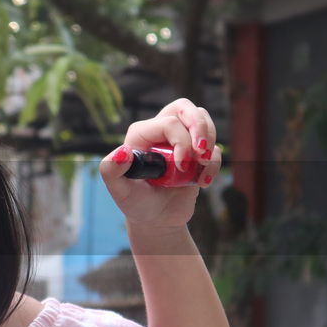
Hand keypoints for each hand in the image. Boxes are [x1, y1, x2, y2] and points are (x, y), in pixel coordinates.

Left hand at [98, 98, 222, 230]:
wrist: (155, 219)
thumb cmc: (135, 203)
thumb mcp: (120, 191)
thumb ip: (112, 171)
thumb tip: (123, 151)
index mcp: (141, 134)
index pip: (169, 122)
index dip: (181, 141)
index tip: (180, 166)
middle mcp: (160, 132)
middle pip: (185, 107)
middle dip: (201, 127)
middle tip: (201, 153)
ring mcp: (180, 141)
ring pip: (203, 119)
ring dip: (210, 143)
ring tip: (202, 168)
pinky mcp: (196, 155)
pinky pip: (214, 147)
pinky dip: (214, 164)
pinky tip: (203, 182)